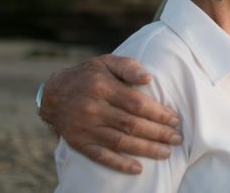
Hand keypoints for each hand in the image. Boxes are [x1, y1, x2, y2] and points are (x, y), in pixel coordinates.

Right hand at [40, 54, 182, 173]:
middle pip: (132, 125)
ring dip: (146, 149)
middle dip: (158, 133)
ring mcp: (85, 128)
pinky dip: (120, 164)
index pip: (137, 104)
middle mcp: (93, 108)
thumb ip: (129, 67)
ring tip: (166, 153)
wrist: (52, 93)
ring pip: (120, 142)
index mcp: (103, 87)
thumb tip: (149, 78)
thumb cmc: (87, 75)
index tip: (175, 120)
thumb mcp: (107, 61)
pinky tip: (138, 168)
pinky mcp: (79, 143)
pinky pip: (101, 157)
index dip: (158, 113)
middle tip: (177, 139)